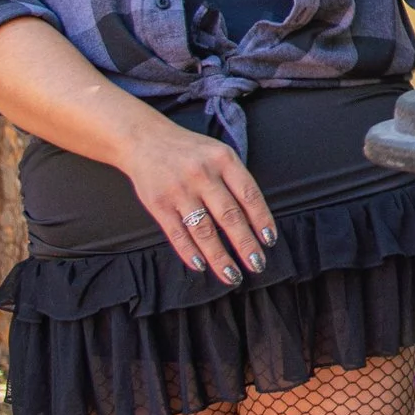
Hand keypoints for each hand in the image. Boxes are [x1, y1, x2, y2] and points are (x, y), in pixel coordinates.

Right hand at [121, 121, 276, 285]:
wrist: (144, 140)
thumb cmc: (189, 151)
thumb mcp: (218, 153)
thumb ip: (235, 180)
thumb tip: (256, 219)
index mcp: (223, 159)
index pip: (249, 195)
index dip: (262, 220)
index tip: (270, 241)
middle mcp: (202, 174)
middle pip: (229, 216)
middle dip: (245, 244)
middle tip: (257, 265)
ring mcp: (179, 190)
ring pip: (203, 230)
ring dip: (219, 257)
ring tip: (232, 275)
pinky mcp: (158, 204)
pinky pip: (177, 233)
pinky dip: (190, 252)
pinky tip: (201, 266)